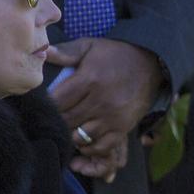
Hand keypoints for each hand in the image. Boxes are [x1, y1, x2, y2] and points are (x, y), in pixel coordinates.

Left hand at [45, 38, 163, 179]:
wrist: (149, 62)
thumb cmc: (114, 54)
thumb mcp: (90, 46)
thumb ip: (66, 51)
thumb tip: (43, 51)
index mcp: (89, 79)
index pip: (58, 102)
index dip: (48, 106)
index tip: (45, 105)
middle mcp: (101, 101)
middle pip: (67, 121)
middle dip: (57, 121)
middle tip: (53, 118)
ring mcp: (113, 117)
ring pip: (81, 136)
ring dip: (71, 134)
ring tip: (68, 127)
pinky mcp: (123, 128)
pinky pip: (102, 146)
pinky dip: (89, 147)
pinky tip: (84, 139)